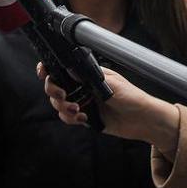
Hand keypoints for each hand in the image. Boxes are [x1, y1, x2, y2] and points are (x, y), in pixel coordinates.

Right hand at [37, 63, 179, 152]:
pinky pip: (68, 117)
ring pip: (60, 104)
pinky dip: (71, 118)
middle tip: (63, 96)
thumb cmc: (131, 96)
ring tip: (78, 111)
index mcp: (88, 74)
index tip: (43, 72)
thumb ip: (89, 78)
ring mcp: (83, 102)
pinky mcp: (86, 117)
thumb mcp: (111, 83)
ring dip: (63, 108)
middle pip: (56, 87)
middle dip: (54, 91)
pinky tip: (83, 118)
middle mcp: (83, 87)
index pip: (63, 68)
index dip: (50, 69)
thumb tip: (70, 70)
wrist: (142, 119)